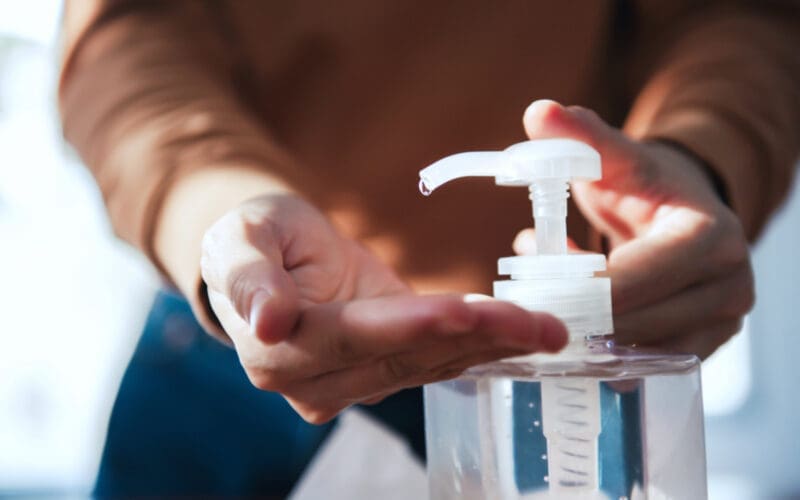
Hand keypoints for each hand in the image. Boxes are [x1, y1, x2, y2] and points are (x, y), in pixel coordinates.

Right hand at [201, 194, 566, 422]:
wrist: (272, 259)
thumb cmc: (251, 239)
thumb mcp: (239, 239)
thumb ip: (247, 277)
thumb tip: (267, 320)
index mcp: (278, 351)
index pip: (356, 338)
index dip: (412, 326)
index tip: (467, 311)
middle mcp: (319, 382)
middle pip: (407, 357)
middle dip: (477, 338)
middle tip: (542, 325)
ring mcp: (354, 383)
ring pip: (432, 363)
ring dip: (494, 346)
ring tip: (551, 330)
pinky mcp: (385, 369)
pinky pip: (438, 360)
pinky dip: (484, 346)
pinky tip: (527, 336)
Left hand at [516, 100, 753, 357]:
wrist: (684, 213)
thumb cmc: (645, 185)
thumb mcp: (615, 159)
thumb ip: (580, 136)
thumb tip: (538, 111)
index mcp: (711, 236)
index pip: (638, 277)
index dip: (580, 286)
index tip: (530, 285)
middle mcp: (729, 285)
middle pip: (636, 323)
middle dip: (575, 315)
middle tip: (524, 301)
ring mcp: (722, 323)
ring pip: (637, 350)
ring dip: (584, 332)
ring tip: (545, 300)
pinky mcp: (703, 346)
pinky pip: (643, 363)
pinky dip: (600, 346)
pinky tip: (573, 318)